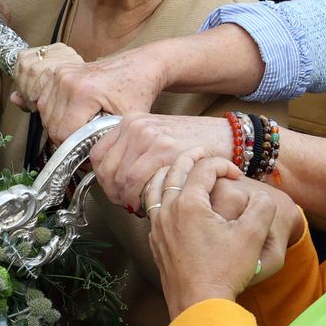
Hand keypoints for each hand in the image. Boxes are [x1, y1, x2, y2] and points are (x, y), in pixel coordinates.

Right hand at [19, 47, 166, 139]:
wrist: (138, 67)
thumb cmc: (136, 92)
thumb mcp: (125, 121)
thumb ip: (104, 141)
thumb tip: (84, 162)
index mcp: (83, 91)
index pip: (63, 132)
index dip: (74, 148)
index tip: (87, 152)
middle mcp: (67, 79)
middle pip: (52, 124)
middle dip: (66, 139)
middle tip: (83, 143)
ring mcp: (60, 73)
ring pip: (45, 114)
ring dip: (58, 126)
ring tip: (78, 130)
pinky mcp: (58, 71)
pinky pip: (45, 100)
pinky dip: (54, 112)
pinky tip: (69, 116)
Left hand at [88, 113, 230, 209]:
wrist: (228, 137)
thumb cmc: (195, 143)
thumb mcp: (157, 136)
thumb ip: (133, 151)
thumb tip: (112, 178)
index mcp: (130, 121)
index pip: (97, 156)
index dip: (104, 180)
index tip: (116, 192)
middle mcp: (135, 126)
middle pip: (105, 170)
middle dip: (115, 194)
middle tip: (129, 203)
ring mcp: (148, 136)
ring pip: (120, 180)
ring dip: (128, 200)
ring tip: (143, 205)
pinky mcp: (163, 150)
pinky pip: (136, 184)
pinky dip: (141, 200)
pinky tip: (154, 203)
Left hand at [147, 154, 289, 316]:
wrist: (200, 307)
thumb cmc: (225, 271)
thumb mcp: (252, 236)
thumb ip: (261, 208)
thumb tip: (261, 196)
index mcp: (189, 203)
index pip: (204, 168)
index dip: (223, 165)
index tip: (237, 176)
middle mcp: (168, 210)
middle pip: (175, 170)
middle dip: (192, 158)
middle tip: (204, 154)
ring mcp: (157, 227)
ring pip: (156, 187)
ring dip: (169, 172)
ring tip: (180, 169)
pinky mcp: (155, 243)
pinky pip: (152, 208)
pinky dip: (160, 195)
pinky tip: (170, 202)